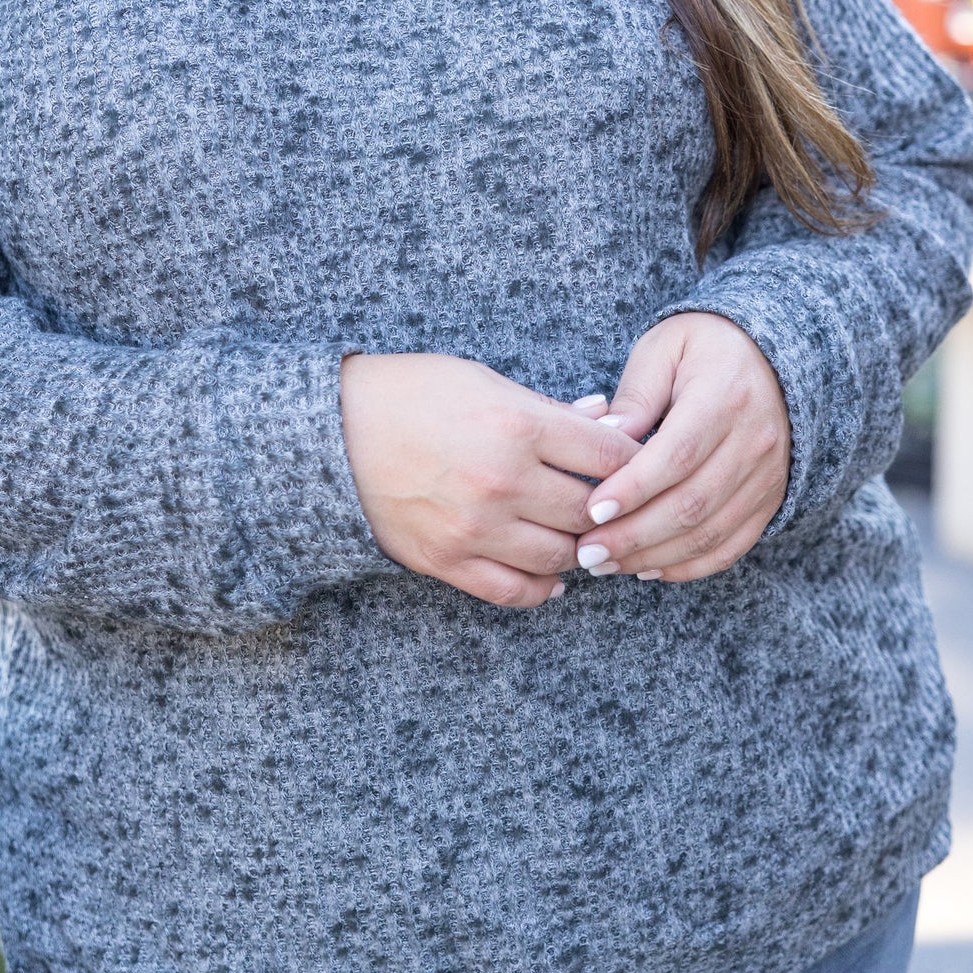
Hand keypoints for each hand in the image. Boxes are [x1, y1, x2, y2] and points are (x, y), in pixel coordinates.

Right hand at [340, 353, 639, 609]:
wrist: (330, 431)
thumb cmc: (410, 393)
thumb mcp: (484, 381)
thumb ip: (547, 409)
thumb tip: (604, 419)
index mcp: (517, 425)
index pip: (611, 455)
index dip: (636, 459)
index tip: (642, 462)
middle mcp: (503, 481)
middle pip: (592, 511)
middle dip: (610, 508)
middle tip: (614, 504)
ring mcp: (475, 528)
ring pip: (561, 557)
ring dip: (577, 547)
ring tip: (580, 534)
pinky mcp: (447, 561)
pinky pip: (515, 592)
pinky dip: (543, 587)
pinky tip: (551, 574)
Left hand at [572, 313, 789, 582]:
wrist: (772, 357)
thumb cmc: (704, 346)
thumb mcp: (664, 348)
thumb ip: (636, 394)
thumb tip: (604, 438)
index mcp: (725, 397)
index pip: (678, 454)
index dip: (634, 488)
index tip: (591, 510)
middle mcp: (754, 442)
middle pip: (692, 504)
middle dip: (634, 536)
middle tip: (586, 551)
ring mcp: (767, 477)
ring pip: (709, 533)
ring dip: (653, 557)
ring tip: (604, 564)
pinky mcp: (768, 501)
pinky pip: (730, 546)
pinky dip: (688, 566)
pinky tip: (646, 568)